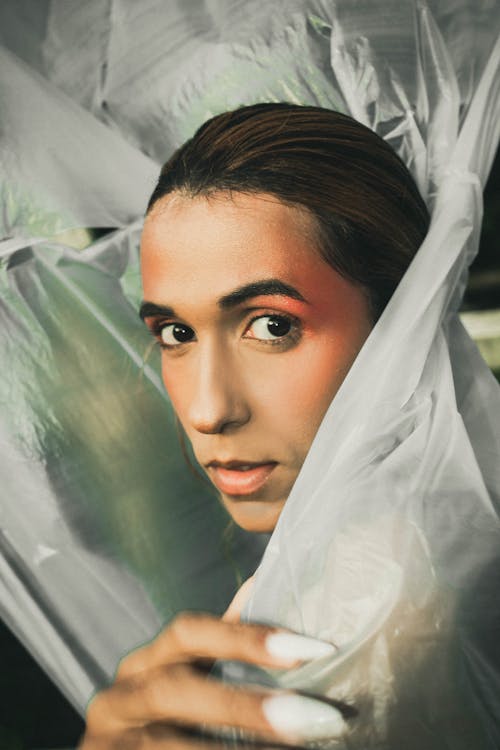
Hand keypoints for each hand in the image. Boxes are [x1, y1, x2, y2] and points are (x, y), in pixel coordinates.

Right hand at [78, 612, 347, 748]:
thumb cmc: (166, 728)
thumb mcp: (186, 682)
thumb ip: (223, 644)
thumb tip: (264, 584)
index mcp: (145, 665)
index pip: (188, 633)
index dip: (246, 638)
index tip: (310, 650)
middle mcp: (119, 699)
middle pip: (174, 691)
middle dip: (244, 706)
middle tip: (313, 718)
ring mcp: (109, 743)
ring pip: (164, 743)